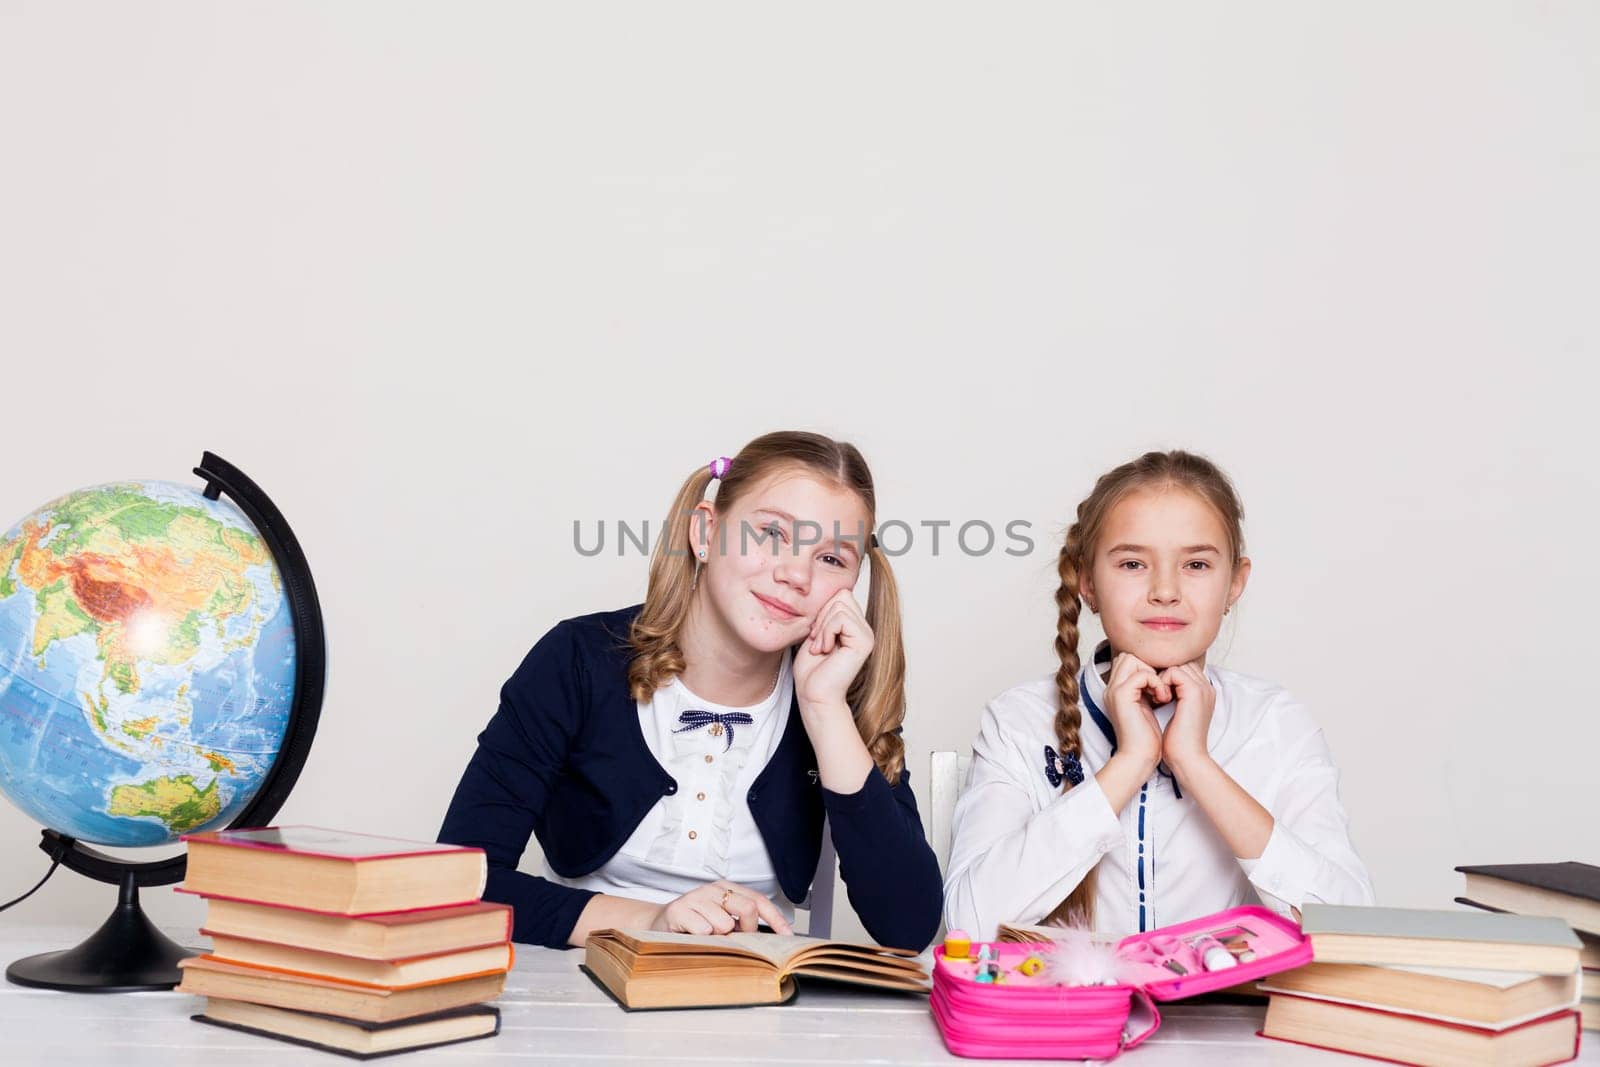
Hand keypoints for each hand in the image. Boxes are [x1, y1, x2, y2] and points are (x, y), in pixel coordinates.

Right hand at [649, 880, 793, 936]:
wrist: (657, 925)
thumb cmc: (694, 926)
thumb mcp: (721, 922)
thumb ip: (742, 925)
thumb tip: (770, 938)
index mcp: (727, 890)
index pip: (760, 901)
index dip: (776, 920)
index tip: (788, 936)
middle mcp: (713, 890)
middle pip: (748, 908)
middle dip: (748, 930)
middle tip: (736, 939)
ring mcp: (696, 898)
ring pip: (725, 923)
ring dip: (720, 937)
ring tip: (707, 937)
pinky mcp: (679, 910)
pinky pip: (703, 929)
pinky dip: (702, 938)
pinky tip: (693, 936)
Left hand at [792, 590, 873, 708]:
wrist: (814, 695)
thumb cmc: (811, 670)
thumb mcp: (816, 633)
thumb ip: (826, 613)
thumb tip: (833, 589)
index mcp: (854, 625)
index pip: (841, 594)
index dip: (822, 610)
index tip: (815, 634)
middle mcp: (864, 628)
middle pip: (842, 595)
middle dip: (822, 616)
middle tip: (817, 641)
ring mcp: (867, 634)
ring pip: (839, 605)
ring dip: (822, 627)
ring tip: (820, 648)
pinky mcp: (865, 642)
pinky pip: (841, 618)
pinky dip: (827, 632)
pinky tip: (825, 650)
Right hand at [1101, 653, 1165, 772]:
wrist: (1140, 757)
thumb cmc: (1147, 738)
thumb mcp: (1147, 706)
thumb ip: (1147, 688)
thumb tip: (1162, 672)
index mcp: (1117, 690)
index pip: (1129, 661)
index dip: (1148, 668)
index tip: (1162, 687)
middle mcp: (1111, 688)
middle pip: (1128, 655)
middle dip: (1150, 667)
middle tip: (1162, 688)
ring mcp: (1114, 690)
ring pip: (1132, 659)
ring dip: (1153, 673)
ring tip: (1162, 693)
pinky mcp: (1121, 695)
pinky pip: (1142, 674)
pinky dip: (1156, 682)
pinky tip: (1162, 698)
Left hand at [1158, 660, 1215, 775]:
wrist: (1186, 758)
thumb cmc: (1177, 742)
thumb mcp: (1175, 712)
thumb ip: (1172, 694)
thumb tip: (1154, 682)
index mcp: (1203, 692)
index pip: (1184, 667)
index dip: (1166, 673)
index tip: (1152, 687)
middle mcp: (1206, 687)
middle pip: (1182, 661)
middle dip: (1162, 670)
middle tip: (1150, 687)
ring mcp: (1202, 688)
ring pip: (1177, 663)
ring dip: (1161, 675)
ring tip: (1153, 693)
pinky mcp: (1194, 692)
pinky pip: (1174, 671)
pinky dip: (1161, 680)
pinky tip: (1157, 696)